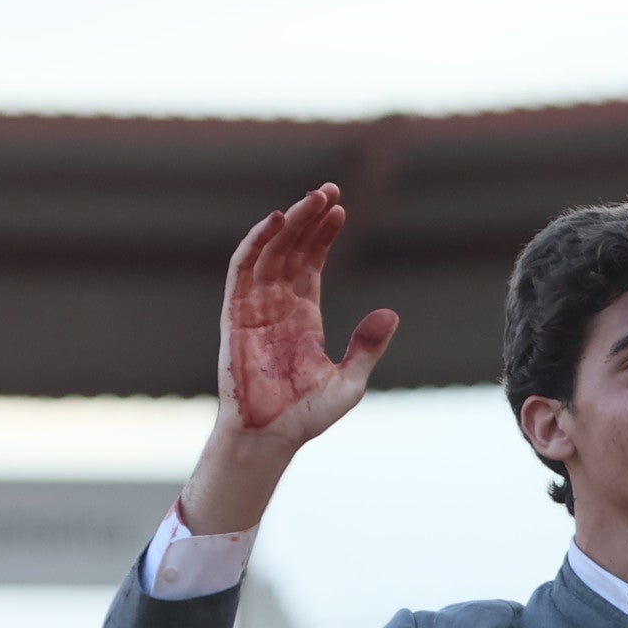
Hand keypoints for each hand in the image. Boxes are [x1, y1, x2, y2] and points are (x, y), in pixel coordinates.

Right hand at [215, 185, 400, 448]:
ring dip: (289, 223)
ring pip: (271, 252)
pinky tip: (276, 221)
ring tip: (313, 198)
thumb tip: (391, 313)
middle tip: (329, 190)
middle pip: (292, 249)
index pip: (311, 263)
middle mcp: (278, 305)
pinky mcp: (235, 314)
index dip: (323, 235)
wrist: (270, 436)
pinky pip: (242, 270)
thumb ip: (367, 346)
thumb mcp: (349, 380)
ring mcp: (255, 307)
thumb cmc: (306, 415)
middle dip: (309, 218)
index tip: (340, 208)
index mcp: (302, 316)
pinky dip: (256, 243)